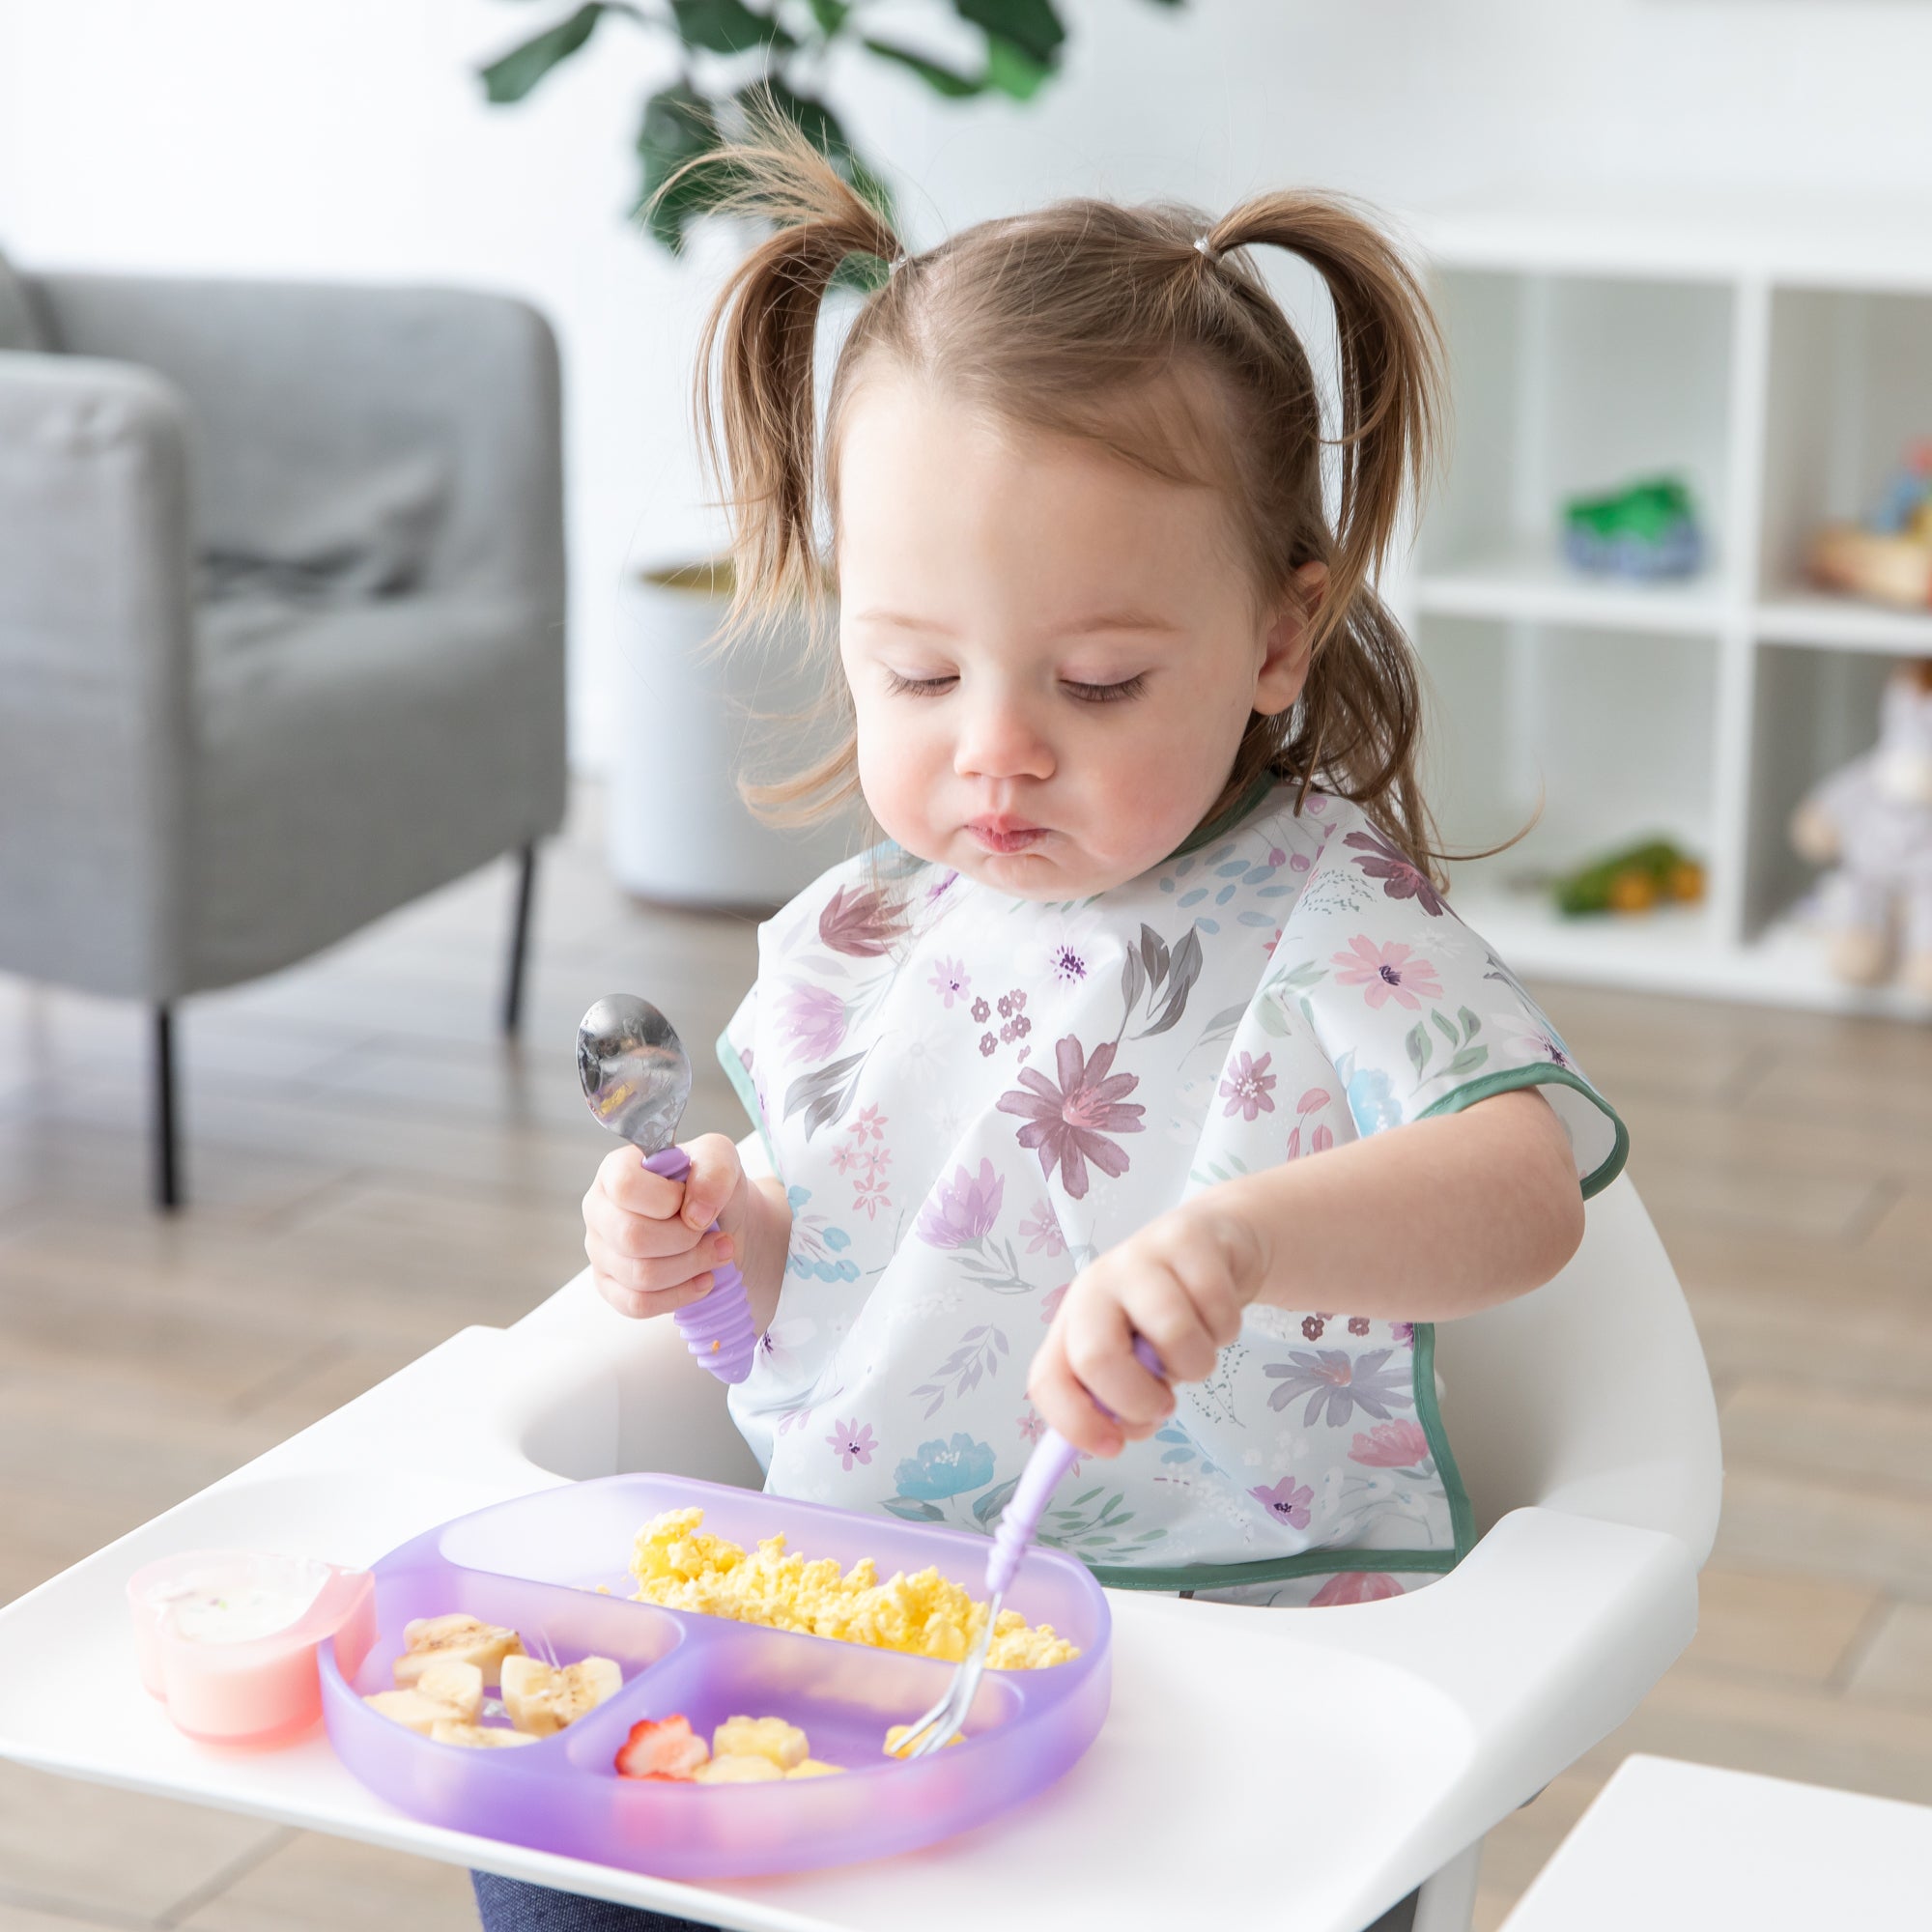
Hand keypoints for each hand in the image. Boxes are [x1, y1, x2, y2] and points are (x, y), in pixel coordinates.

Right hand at [583, 1132, 750, 1321]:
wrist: (721, 1225)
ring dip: (691, 1267)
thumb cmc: (710, 1189)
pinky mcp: (610, 1287)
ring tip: (717, 1254)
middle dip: (686, 1240)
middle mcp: (599, 1209)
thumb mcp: (722, 1160)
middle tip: (716, 1236)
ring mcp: (600, 1251)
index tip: (693, 1202)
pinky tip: (702, 1280)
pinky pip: (638, 1304)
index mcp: (616, 1170)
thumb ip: (713, 1169)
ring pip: (639, 1275)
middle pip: (632, 1237)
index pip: (625, 1187)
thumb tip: (694, 1213)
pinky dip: (679, 1295)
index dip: (667, 1200)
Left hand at [1026, 1201, 1261, 1457]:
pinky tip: (1216, 1315)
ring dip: (1197, 1365)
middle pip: (1096, 1356)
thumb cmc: (1166, 1316)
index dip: (1074, 1423)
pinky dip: (1226, 1330)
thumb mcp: (1137, 1360)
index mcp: (1073, 1323)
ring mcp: (1139, 1259)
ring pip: (1173, 1336)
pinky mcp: (1187, 1239)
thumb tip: (1117, 1435)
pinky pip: (1218, 1311)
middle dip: (1139, 1399)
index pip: (1047, 1379)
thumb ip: (1120, 1400)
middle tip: (1166, 1402)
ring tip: (1197, 1351)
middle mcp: (1096, 1286)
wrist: (1211, 1247)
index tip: (1113, 1448)